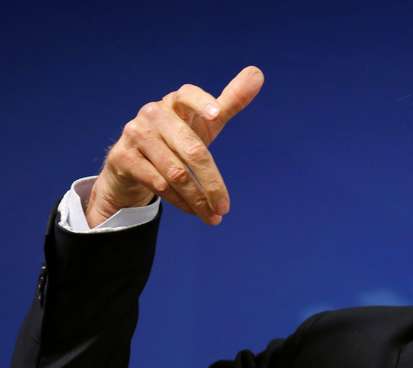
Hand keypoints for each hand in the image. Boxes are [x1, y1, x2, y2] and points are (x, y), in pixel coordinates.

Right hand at [86, 66, 264, 226]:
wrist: (131, 163)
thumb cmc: (177, 138)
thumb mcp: (205, 122)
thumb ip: (230, 101)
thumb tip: (258, 73)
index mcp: (176, 102)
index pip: (188, 95)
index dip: (202, 103)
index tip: (217, 115)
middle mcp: (153, 114)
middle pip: (191, 150)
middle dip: (212, 183)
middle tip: (226, 208)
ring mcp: (135, 135)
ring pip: (175, 173)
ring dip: (197, 200)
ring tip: (213, 217)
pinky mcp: (123, 158)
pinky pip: (157, 184)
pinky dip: (179, 202)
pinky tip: (192, 211)